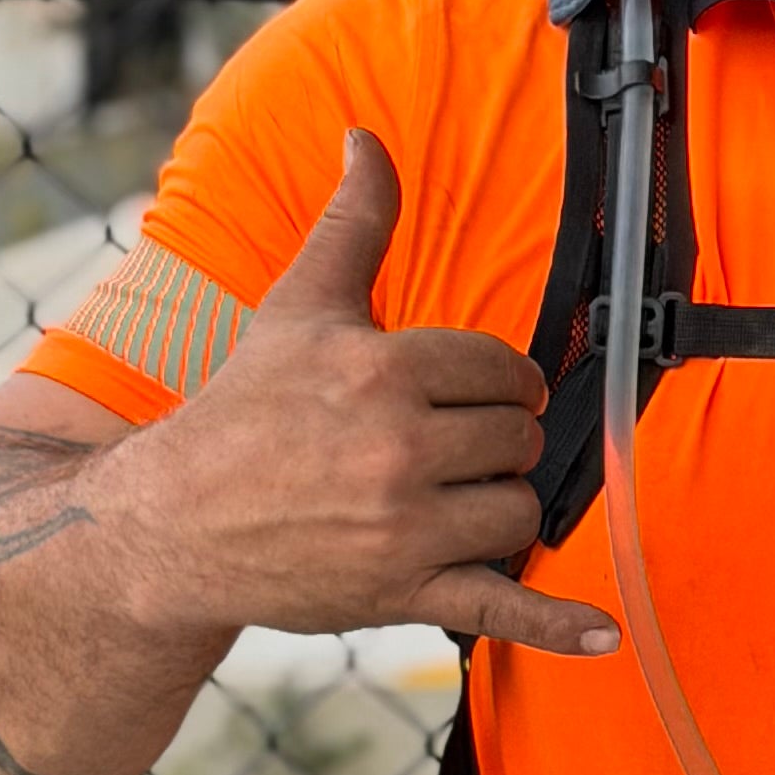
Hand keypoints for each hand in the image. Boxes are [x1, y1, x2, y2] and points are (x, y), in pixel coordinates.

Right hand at [116, 131, 617, 659]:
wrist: (171, 525)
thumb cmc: (241, 410)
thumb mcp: (297, 306)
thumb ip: (351, 221)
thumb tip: (367, 137)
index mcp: (380, 370)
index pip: (500, 370)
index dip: (489, 382)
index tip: (459, 395)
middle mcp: (396, 448)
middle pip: (516, 438)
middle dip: (489, 442)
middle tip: (433, 449)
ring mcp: (402, 528)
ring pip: (518, 508)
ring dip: (496, 505)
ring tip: (440, 499)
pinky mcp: (401, 593)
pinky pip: (500, 608)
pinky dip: (556, 626)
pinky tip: (604, 636)